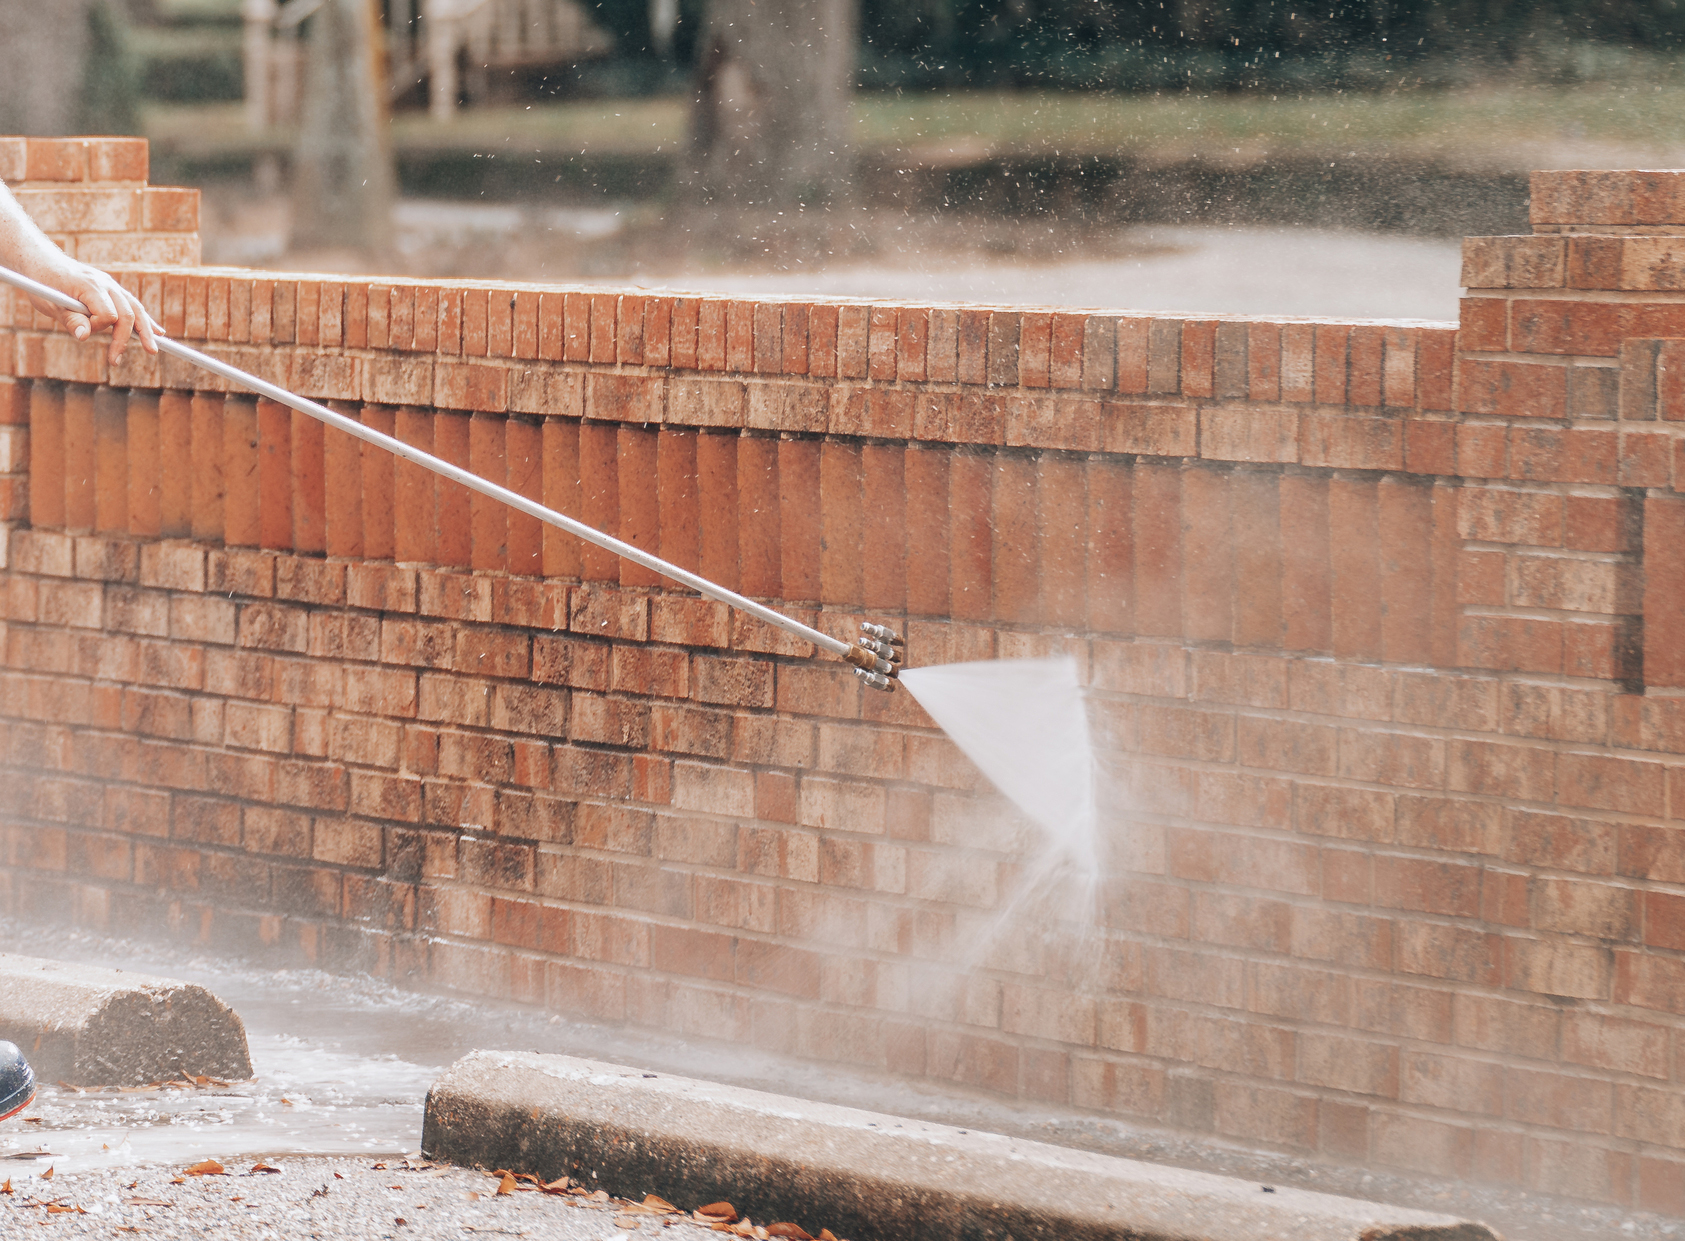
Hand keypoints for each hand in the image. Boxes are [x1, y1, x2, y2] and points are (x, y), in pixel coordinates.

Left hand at [26, 258, 160, 364]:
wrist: (43, 261)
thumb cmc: (43, 283)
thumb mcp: (50, 303)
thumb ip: (70, 319)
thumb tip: (84, 337)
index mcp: (90, 286)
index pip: (107, 314)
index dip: (97, 327)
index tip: (82, 329)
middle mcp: (106, 284)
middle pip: (127, 313)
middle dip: (125, 338)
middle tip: (115, 361)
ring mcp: (111, 286)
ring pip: (136, 309)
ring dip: (145, 331)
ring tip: (152, 349)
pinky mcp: (112, 290)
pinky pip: (133, 305)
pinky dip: (145, 320)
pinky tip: (157, 332)